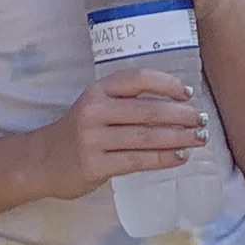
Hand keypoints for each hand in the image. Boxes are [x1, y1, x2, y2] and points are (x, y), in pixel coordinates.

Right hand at [34, 69, 206, 199]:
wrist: (41, 161)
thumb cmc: (79, 131)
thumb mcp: (96, 106)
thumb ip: (126, 102)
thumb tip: (177, 104)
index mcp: (97, 90)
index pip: (138, 79)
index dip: (167, 85)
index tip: (188, 94)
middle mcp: (94, 111)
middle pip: (147, 111)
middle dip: (181, 116)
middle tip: (202, 121)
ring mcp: (93, 140)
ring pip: (146, 137)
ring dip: (178, 138)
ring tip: (199, 139)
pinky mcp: (95, 165)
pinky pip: (137, 161)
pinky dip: (163, 159)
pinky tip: (180, 157)